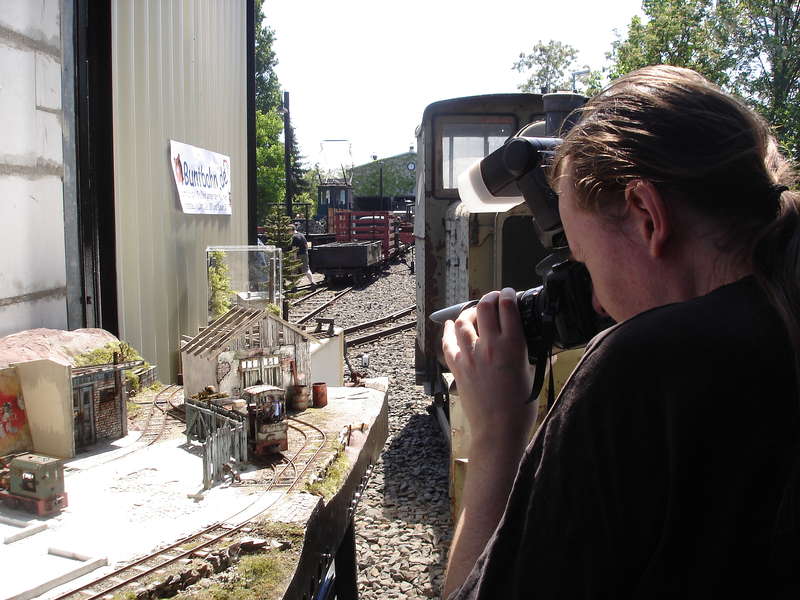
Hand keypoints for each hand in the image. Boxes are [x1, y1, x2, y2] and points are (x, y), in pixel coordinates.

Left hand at [442, 288, 535, 442]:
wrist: (498, 430)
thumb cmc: (520, 407)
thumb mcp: (534, 375)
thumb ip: (536, 356)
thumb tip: (546, 347)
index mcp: (513, 346)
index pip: (507, 307)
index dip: (508, 295)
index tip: (509, 293)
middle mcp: (489, 347)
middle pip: (484, 308)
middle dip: (489, 298)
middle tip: (494, 299)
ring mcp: (470, 356)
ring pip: (463, 321)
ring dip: (470, 313)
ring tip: (476, 313)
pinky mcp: (457, 367)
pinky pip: (447, 343)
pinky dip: (448, 331)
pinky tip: (450, 325)